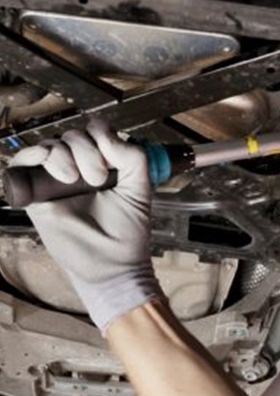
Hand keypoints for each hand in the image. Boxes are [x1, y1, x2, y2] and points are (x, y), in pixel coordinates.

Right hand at [9, 120, 161, 331]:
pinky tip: (48, 165)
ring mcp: (55, 180)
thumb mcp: (140, 189)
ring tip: (74, 179)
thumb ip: (134, 157)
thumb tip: (106, 134)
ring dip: (61, 154)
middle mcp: (78, 169)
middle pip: (70, 136)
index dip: (100, 135)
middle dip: (84, 150)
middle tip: (95, 179)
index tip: (111, 162)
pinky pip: (22, 163)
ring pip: (49, 145)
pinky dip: (32, 155)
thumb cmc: (127, 232)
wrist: (111, 264)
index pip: (93, 131)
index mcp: (103, 164)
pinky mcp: (35, 195)